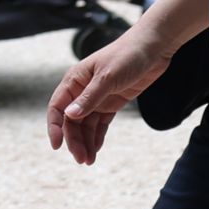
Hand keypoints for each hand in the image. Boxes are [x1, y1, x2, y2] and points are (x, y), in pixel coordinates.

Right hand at [44, 25, 171, 163]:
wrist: (153, 47)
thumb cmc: (128, 55)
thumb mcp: (108, 78)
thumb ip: (89, 98)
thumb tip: (69, 116)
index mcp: (75, 80)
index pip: (57, 107)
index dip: (55, 127)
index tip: (57, 146)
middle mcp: (83, 90)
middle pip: (72, 120)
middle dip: (74, 140)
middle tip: (82, 159)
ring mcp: (98, 97)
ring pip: (86, 124)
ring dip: (85, 141)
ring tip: (89, 160)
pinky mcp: (112, 102)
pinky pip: (100, 123)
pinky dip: (97, 136)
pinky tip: (96, 149)